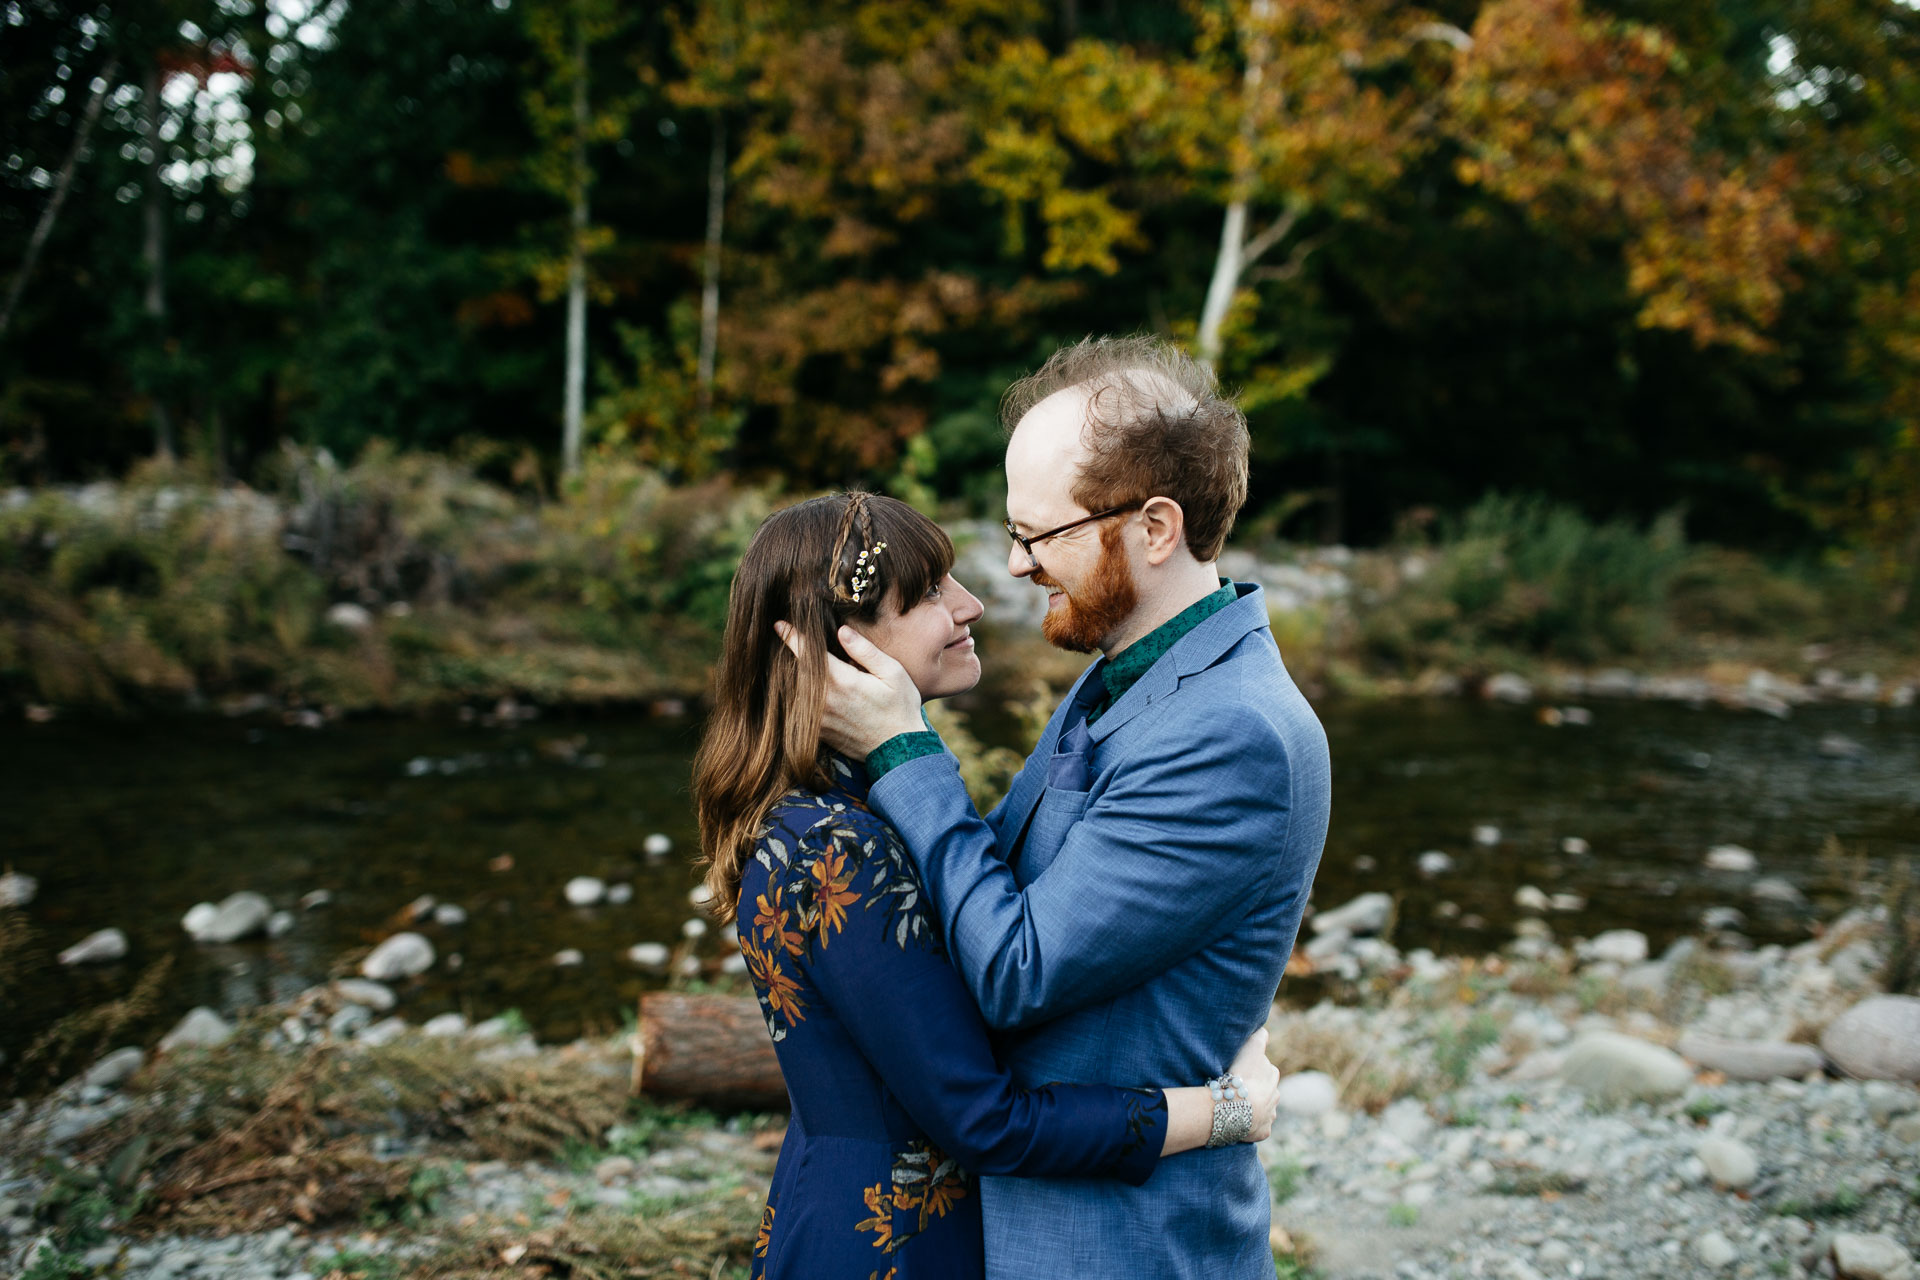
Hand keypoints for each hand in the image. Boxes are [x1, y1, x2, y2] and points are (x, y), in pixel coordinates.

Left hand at [774, 621, 925, 758]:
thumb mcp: (892, 673)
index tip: (778, 624)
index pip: (808, 653)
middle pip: (795, 671)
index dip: (791, 636)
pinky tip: (799, 690)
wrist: (900, 751)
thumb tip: (841, 630)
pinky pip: (798, 711)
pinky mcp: (819, 733)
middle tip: (781, 639)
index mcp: (842, 680)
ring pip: (793, 692)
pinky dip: (794, 698)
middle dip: (786, 655)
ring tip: (784, 662)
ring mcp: (819, 719)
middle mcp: (825, 700)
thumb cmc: (900, 707)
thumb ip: (865, 651)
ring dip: (788, 677)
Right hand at [1229, 1026, 1279, 1142]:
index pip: (1265, 1067)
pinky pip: (1258, 1129)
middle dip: (1256, 1089)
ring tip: (1237, 1107)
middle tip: (1238, 1089)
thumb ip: (1259, 1037)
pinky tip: (1239, 1124)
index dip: (1252, 1068)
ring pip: (1263, 1109)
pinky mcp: (1264, 1131)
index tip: (1240, 1071)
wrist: (1237, 1106)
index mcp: (1272, 1074)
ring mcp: (1270, 1114)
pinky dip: (1251, 1127)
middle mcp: (1275, 1094)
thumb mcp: (1251, 1048)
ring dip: (1254, 1108)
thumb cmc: (1241, 1074)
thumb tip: (1264, 1031)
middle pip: (1266, 1089)